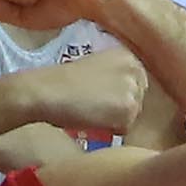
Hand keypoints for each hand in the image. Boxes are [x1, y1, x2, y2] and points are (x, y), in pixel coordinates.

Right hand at [0, 49, 148, 139]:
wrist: (47, 91)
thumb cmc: (62, 81)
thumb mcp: (96, 67)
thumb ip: (115, 77)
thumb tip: (122, 96)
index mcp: (127, 55)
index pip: (137, 84)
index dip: (118, 95)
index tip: (99, 96)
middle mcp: (135, 69)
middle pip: (138, 100)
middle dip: (120, 107)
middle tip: (94, 105)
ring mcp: (133, 89)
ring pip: (133, 115)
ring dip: (114, 119)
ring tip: (92, 111)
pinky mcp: (128, 109)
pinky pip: (125, 129)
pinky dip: (110, 130)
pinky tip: (92, 119)